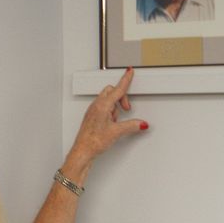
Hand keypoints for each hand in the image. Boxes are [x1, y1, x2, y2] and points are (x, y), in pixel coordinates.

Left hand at [62, 67, 148, 182]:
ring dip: (115, 106)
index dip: (125, 80)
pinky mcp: (92, 116)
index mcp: (102, 106)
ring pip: (107, 99)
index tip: (129, 72)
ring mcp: (93, 110)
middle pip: (111, 91)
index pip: (117, 89)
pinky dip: (110, 111)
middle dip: (121, 97)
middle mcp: (96, 106)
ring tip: (117, 120)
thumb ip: (131, 126)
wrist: (83, 150)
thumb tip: (141, 123)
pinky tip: (111, 122)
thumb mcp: (117, 132)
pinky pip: (102, 107)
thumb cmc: (94, 141)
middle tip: (127, 108)